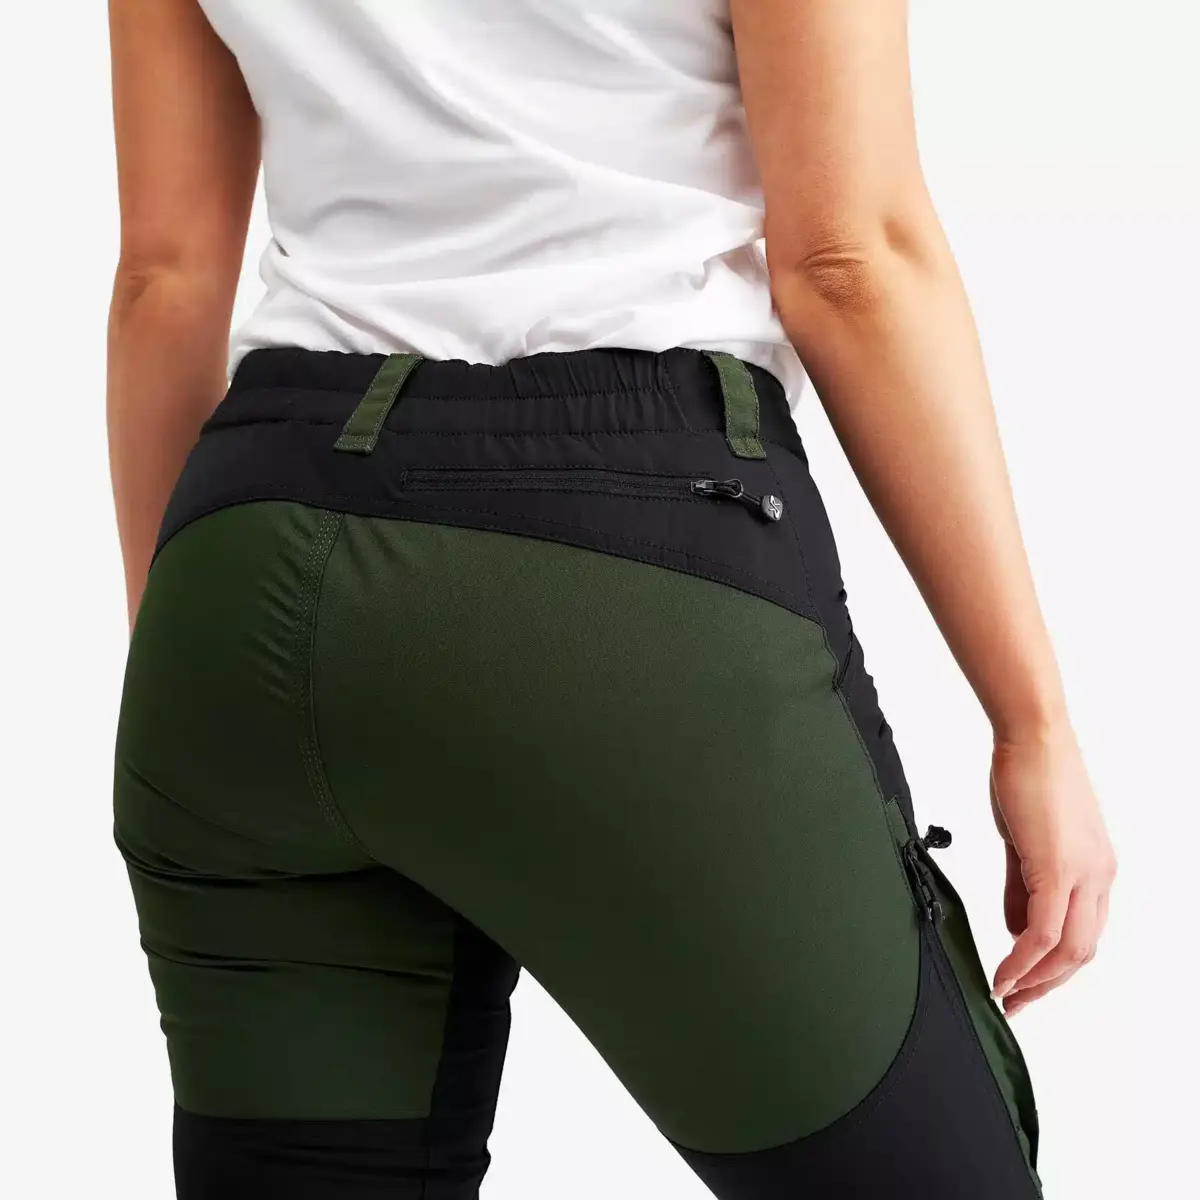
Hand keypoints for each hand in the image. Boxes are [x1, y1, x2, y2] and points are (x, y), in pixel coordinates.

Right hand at [988, 727, 1115, 1016]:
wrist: (1032, 738)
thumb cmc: (1028, 776)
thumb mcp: (1025, 840)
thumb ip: (1022, 887)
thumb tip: (1017, 929)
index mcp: (1095, 869)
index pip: (1083, 934)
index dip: (1054, 966)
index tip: (1024, 983)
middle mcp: (1099, 877)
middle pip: (1082, 952)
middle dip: (1047, 984)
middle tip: (1015, 1002)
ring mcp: (1083, 874)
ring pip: (1069, 950)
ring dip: (1037, 979)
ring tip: (1006, 993)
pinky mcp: (1058, 869)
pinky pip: (1043, 931)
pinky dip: (1023, 959)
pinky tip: (1004, 972)